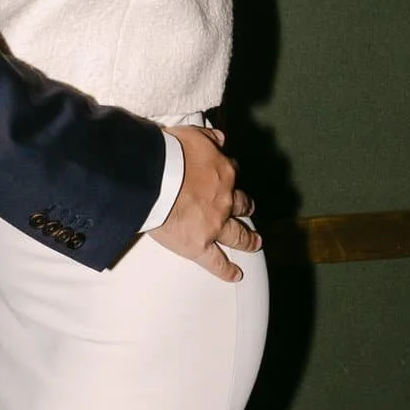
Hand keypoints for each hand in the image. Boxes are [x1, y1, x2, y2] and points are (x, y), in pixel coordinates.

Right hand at [150, 122, 256, 282]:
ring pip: (237, 235)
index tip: (228, 178)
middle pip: (241, 205)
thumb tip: (221, 138)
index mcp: (223, 173)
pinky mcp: (200, 245)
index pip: (232, 174)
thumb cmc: (169, 156)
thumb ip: (210, 138)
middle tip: (248, 210)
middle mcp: (224, 201)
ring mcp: (214, 225)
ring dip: (247, 240)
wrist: (155, 179)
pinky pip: (217, 261)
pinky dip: (227, 270)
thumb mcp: (193, 135)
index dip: (230, 176)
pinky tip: (235, 274)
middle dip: (245, 207)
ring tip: (254, 243)